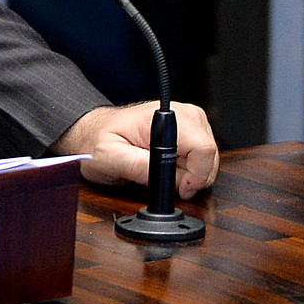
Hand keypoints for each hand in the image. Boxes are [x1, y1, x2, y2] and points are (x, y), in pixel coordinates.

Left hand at [55, 100, 218, 198]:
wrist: (93, 132)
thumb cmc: (97, 141)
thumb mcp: (109, 157)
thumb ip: (137, 166)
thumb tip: (164, 179)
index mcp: (162, 117)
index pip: (203, 148)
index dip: (196, 175)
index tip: (180, 188)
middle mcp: (182, 115)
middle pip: (210, 155)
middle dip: (193, 177)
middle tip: (165, 181)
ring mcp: (189, 122)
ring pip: (210, 158)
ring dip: (191, 174)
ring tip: (162, 172)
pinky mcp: (190, 131)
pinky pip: (203, 157)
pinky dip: (191, 170)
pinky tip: (169, 169)